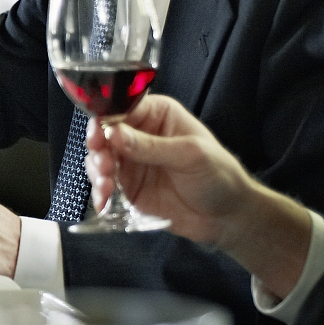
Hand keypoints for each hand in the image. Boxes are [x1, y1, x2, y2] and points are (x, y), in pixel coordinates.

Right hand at [86, 95, 313, 296]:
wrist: (226, 216)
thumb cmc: (218, 175)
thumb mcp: (189, 155)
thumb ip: (151, 146)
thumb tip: (115, 134)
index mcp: (157, 115)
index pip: (122, 108)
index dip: (105, 120)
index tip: (98, 135)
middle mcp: (139, 135)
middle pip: (104, 134)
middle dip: (98, 149)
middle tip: (103, 165)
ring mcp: (131, 162)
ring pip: (99, 159)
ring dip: (97, 172)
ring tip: (106, 187)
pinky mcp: (128, 187)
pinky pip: (104, 185)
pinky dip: (99, 193)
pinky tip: (103, 201)